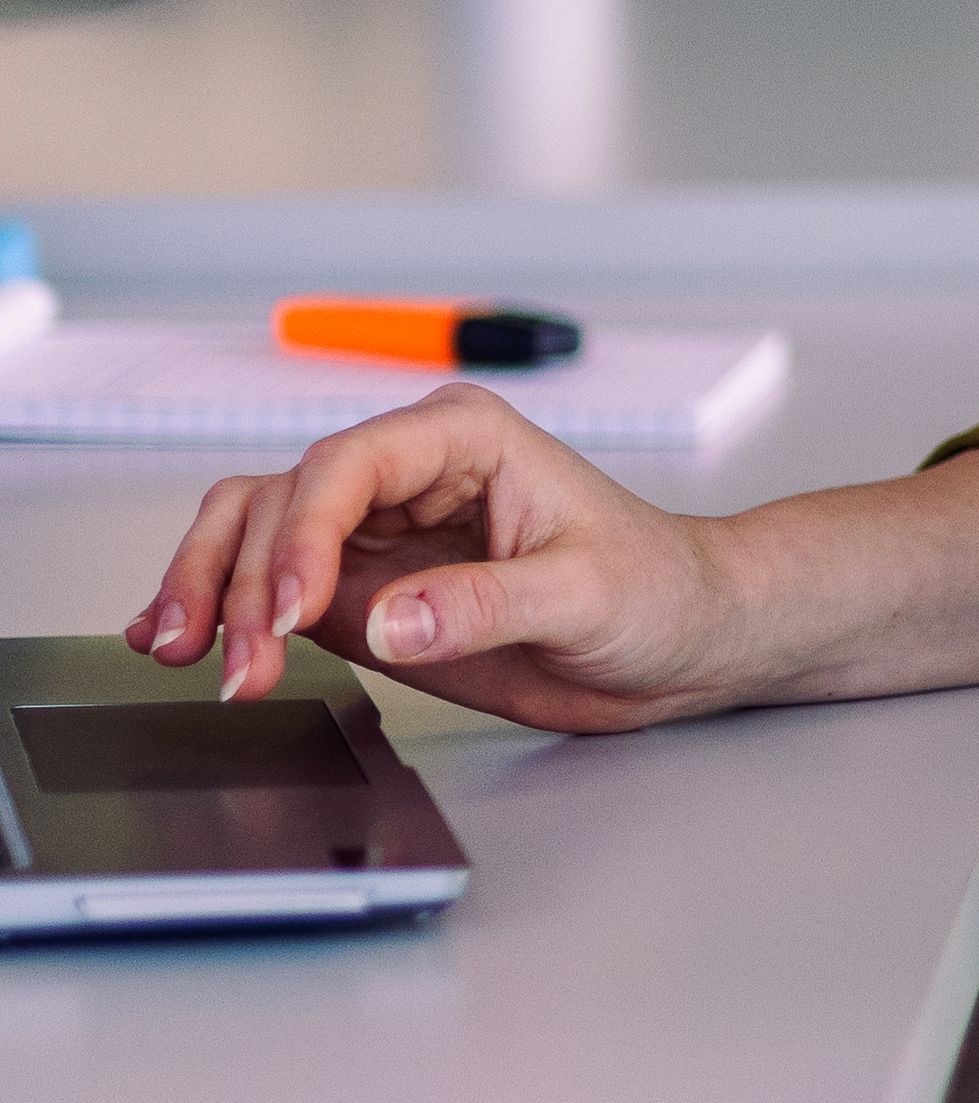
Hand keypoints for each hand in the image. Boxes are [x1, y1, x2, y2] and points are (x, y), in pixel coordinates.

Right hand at [130, 390, 753, 731]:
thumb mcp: (585, 597)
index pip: (348, 466)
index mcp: (464, 438)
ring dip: (211, 590)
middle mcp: (408, 471)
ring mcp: (377, 529)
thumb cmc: (655, 589)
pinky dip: (217, 605)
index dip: (303, 535)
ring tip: (185, 657)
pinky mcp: (364, 585)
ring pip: (256, 531)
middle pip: (283, 500)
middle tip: (232, 664)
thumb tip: (386, 621)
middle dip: (243, 580)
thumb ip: (484, 606)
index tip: (289, 611)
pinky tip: (175, 639)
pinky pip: (267, 582)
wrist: (680, 634)